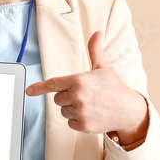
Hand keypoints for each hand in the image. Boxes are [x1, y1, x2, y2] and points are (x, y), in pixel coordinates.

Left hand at [26, 30, 148, 143]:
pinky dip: (77, 120)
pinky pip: (69, 122)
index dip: (39, 87)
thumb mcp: (104, 68)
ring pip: (63, 111)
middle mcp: (78, 96)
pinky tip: (90, 114)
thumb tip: (97, 33)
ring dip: (72, 108)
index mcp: (79, 80)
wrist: (130, 110)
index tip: (29, 91)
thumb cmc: (115, 87)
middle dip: (67, 97)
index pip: (54, 84)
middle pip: (57, 99)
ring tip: (89, 104)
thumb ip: (95, 51)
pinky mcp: (83, 126)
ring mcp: (80, 112)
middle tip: (84, 95)